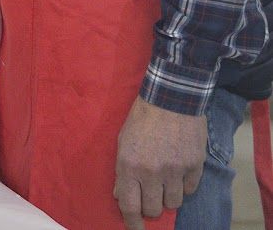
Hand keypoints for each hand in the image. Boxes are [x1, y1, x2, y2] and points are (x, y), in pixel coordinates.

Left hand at [113, 97, 205, 228]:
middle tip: (149, 196)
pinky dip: (184, 185)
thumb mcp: (122, 141)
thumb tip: (121, 196)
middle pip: (153, 209)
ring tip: (164, 180)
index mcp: (129, 165)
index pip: (129, 206)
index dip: (132, 223)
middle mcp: (151, 171)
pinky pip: (189, 190)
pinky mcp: (194, 166)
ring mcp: (175, 170)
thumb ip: (122, 171)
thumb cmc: (141, 119)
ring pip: (173, 203)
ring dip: (167, 196)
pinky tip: (179, 171)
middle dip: (150, 207)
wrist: (171, 98)